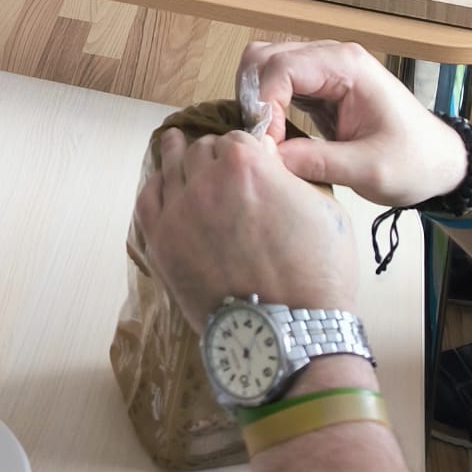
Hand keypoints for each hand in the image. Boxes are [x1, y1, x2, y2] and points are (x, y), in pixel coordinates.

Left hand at [135, 127, 357, 328]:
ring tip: (173, 144)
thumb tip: (267, 157)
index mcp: (245, 162)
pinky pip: (148, 200)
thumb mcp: (323, 208)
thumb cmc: (317, 273)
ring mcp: (179, 210)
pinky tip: (161, 184)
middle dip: (213, 155)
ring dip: (176, 156)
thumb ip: (290, 174)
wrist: (289, 333)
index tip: (248, 158)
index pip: (237, 137)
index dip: (246, 149)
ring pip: (171, 167)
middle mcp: (205, 178)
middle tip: (219, 164)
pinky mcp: (161, 242)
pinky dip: (155, 188)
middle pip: (202, 150)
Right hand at [237, 41, 468, 206]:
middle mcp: (331, 57)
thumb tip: (267, 158)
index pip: (282, 67)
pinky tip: (276, 137)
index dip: (267, 105)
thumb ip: (317, 161)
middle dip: (254, 98)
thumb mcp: (369, 170)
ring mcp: (323, 70)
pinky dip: (268, 107)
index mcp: (346, 66)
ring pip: (265, 67)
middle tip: (262, 141)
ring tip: (268, 141)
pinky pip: (277, 85)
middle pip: (265, 57)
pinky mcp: (318, 87)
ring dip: (258, 101)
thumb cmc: (414, 162)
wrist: (440, 163)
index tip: (271, 145)